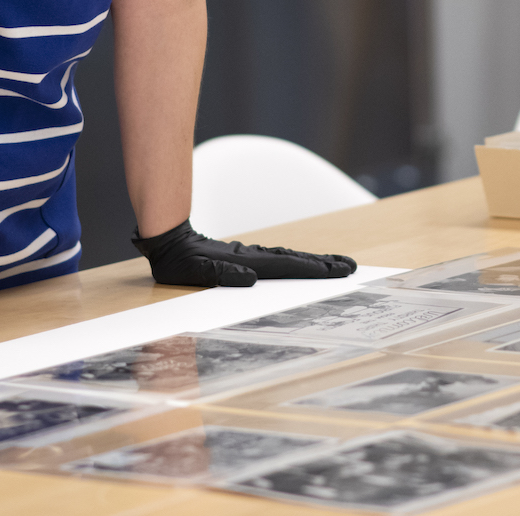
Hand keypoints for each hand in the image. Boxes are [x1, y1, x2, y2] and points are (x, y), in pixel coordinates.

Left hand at [133, 219, 356, 287]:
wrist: (169, 241)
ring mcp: (251, 257)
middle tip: (350, 266)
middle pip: (295, 259)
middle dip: (323, 264)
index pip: (289, 266)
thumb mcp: (195, 272)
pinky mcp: (245, 258)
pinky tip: (300, 264)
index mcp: (248, 263)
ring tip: (334, 265)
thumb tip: (249, 278)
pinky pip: (277, 260)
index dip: (315, 269)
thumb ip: (220, 275)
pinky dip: (295, 261)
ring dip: (312, 262)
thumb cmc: (179, 262)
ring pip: (288, 258)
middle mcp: (254, 258)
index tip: (340, 270)